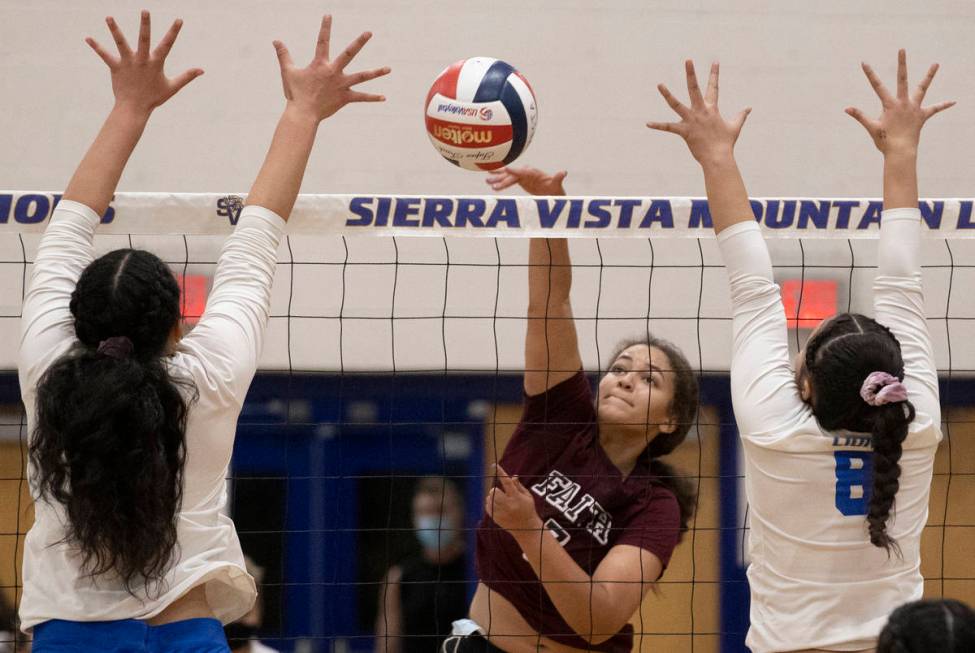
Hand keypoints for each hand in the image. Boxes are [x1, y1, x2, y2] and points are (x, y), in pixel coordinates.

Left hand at [86, 11, 202, 114]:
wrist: (134, 108)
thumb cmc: (154, 97)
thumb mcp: (172, 87)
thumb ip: (186, 77)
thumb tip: (202, 70)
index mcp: (156, 63)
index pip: (167, 45)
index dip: (173, 32)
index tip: (179, 20)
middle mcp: (142, 61)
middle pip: (144, 39)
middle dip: (145, 25)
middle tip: (145, 10)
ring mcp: (128, 63)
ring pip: (121, 44)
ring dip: (115, 30)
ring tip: (109, 17)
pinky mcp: (116, 68)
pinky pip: (105, 56)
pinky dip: (96, 47)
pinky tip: (87, 38)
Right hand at [274, 15, 389, 121]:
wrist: (303, 114)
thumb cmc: (295, 93)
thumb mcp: (288, 72)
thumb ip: (283, 55)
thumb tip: (276, 40)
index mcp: (320, 64)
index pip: (322, 41)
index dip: (325, 27)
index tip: (329, 15)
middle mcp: (333, 72)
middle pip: (349, 53)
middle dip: (359, 42)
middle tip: (369, 32)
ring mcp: (341, 85)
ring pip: (362, 76)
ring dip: (376, 72)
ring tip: (389, 68)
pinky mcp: (345, 98)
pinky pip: (361, 97)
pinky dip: (372, 97)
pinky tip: (384, 97)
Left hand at [485, 466, 542, 538]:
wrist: (527, 529)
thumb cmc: (528, 509)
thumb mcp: (527, 497)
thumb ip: (518, 486)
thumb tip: (512, 476)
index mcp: (516, 497)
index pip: (507, 482)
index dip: (501, 473)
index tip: (494, 465)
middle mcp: (508, 505)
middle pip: (494, 491)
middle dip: (496, 490)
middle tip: (501, 493)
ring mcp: (501, 512)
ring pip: (489, 499)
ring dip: (492, 497)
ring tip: (500, 500)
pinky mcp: (496, 519)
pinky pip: (487, 507)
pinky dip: (490, 504)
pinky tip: (497, 506)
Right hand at [486, 166, 566, 195]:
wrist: (553, 192)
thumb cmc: (555, 189)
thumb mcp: (557, 185)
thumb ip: (558, 178)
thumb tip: (563, 173)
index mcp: (533, 173)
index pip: (523, 171)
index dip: (515, 170)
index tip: (506, 168)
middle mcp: (526, 172)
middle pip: (512, 174)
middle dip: (501, 177)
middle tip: (490, 180)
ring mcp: (522, 175)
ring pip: (507, 176)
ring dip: (497, 179)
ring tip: (486, 181)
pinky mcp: (519, 179)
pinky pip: (507, 179)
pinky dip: (499, 180)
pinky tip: (490, 181)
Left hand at [647, 60, 750, 166]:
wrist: (718, 157)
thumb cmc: (726, 143)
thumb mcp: (735, 127)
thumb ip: (741, 116)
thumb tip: (749, 108)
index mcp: (712, 109)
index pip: (714, 88)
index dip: (714, 74)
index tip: (715, 62)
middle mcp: (701, 111)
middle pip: (694, 89)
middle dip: (691, 74)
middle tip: (688, 60)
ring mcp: (691, 120)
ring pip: (677, 104)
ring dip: (667, 94)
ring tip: (659, 84)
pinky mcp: (684, 131)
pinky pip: (668, 127)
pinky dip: (658, 125)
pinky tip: (647, 123)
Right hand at [846, 49, 954, 155]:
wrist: (901, 152)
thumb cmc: (885, 141)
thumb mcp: (871, 127)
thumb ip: (860, 116)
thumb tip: (846, 108)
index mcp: (890, 105)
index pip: (877, 86)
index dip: (870, 74)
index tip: (864, 63)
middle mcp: (903, 103)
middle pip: (902, 79)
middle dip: (902, 64)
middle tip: (902, 50)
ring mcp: (914, 108)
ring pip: (922, 88)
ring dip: (929, 76)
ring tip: (936, 63)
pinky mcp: (922, 116)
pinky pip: (934, 109)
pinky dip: (943, 105)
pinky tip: (953, 101)